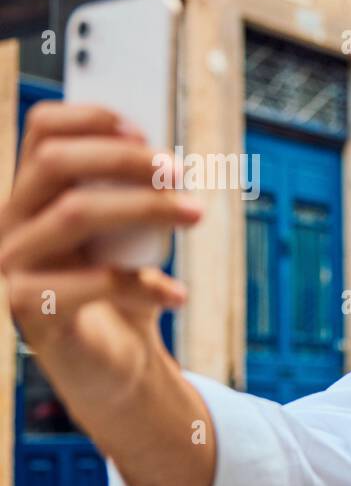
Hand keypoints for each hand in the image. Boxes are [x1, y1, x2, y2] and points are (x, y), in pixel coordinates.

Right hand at [0, 102, 200, 409]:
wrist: (111, 367)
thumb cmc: (121, 292)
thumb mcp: (130, 237)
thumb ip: (133, 197)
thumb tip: (167, 162)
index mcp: (32, 197)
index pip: (41, 130)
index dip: (92, 118)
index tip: (145, 132)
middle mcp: (10, 224)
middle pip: (53, 162)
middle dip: (124, 159)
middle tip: (179, 172)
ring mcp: (13, 267)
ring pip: (74, 214)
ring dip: (146, 207)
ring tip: (196, 214)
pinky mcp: (30, 311)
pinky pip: (90, 281)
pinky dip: (144, 284)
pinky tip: (175, 294)